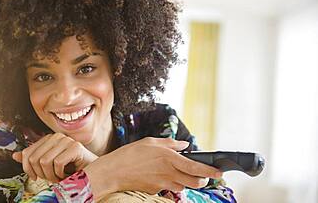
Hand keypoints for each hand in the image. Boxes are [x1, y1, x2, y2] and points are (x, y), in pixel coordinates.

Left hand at [12, 133, 97, 181]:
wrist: (91, 173)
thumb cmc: (69, 169)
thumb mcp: (48, 165)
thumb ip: (33, 159)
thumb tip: (15, 155)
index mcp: (48, 139)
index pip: (27, 153)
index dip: (28, 169)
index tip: (36, 177)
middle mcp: (56, 136)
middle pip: (34, 158)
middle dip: (41, 174)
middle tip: (52, 177)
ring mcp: (66, 140)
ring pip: (45, 161)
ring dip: (51, 176)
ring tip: (59, 176)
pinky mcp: (75, 147)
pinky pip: (57, 163)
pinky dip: (60, 174)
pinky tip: (67, 174)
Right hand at [83, 137, 221, 200]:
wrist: (114, 171)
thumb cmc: (131, 154)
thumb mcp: (151, 142)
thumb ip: (170, 144)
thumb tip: (185, 145)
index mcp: (169, 158)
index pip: (196, 168)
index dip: (210, 171)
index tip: (219, 172)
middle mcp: (169, 173)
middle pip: (195, 183)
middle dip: (202, 180)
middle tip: (202, 174)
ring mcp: (163, 184)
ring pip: (183, 186)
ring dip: (186, 181)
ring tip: (179, 172)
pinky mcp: (156, 191)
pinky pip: (169, 188)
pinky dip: (171, 183)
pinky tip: (162, 175)